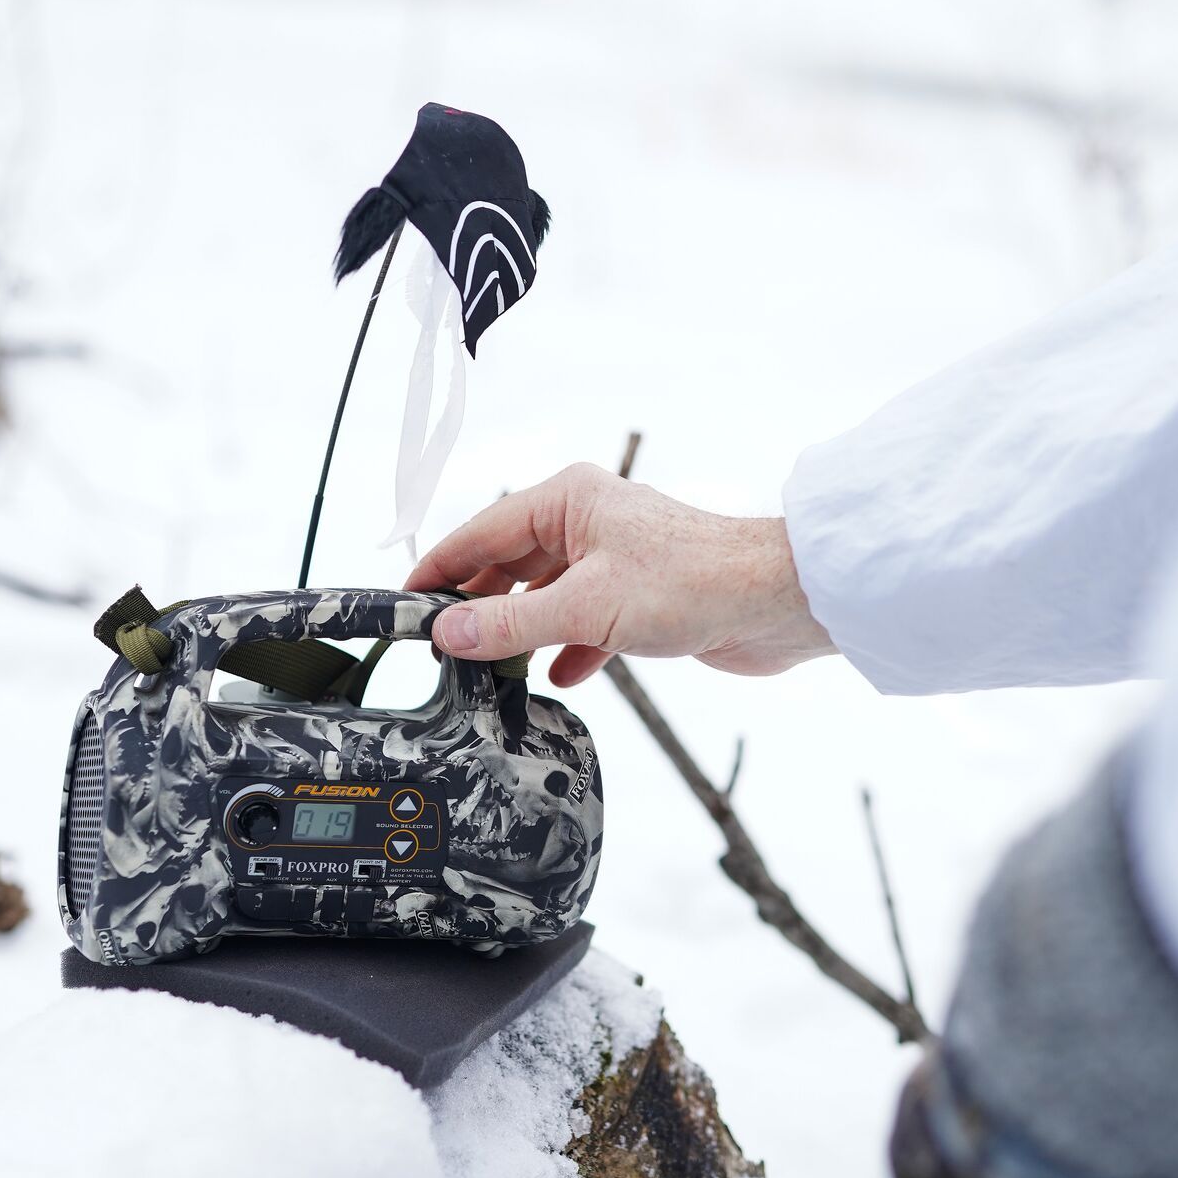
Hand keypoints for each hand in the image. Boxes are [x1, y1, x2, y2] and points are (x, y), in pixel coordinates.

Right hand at [404, 462, 834, 686]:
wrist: (774, 603)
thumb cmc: (694, 581)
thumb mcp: (585, 607)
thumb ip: (511, 622)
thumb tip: (450, 633)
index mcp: (568, 500)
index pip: (480, 532)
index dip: (438, 569)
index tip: (403, 602)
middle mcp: (587, 522)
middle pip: (509, 564)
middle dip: (477, 606)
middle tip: (439, 647)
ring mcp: (613, 560)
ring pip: (545, 596)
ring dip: (520, 632)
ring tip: (486, 669)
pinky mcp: (638, 597)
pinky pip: (582, 622)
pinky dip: (566, 648)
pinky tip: (555, 676)